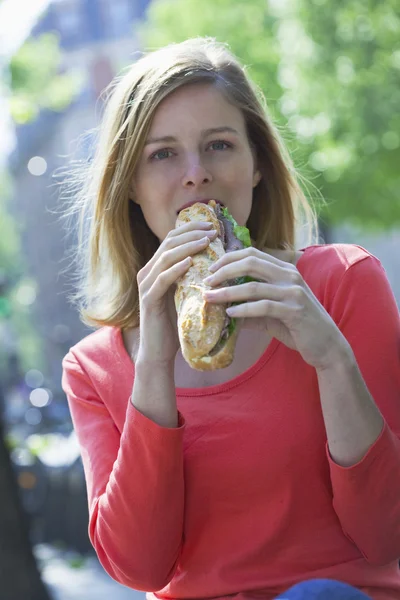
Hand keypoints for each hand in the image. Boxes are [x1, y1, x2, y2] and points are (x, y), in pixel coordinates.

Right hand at [137, 222, 217, 363]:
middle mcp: (147, 272)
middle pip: (168, 242)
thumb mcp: (186, 294)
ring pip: (165, 257)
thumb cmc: (176, 323)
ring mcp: (146, 285)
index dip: (190, 229)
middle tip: (211, 229)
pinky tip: (191, 262)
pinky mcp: (148, 299)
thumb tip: (219, 261)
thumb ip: (193, 277)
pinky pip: (162, 279)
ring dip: (187, 246)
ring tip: (205, 241)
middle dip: (191, 233)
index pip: (171, 239)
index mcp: (156, 268)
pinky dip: (177, 268)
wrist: (159, 351)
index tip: (211, 225)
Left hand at [203, 247, 348, 369]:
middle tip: (206, 281)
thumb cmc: (298, 327)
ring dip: (227, 292)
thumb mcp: (271, 315)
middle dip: (224, 270)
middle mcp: (290, 276)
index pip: (252, 253)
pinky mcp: (295, 310)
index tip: (211, 270)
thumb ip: (250, 309)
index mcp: (284, 270)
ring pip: (253, 286)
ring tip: (209, 298)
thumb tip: (223, 309)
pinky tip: (229, 314)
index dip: (229, 258)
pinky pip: (263, 307)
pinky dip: (243, 310)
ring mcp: (293, 292)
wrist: (327, 345)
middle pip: (250, 263)